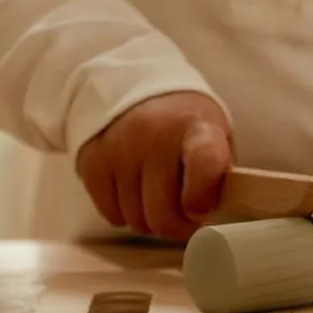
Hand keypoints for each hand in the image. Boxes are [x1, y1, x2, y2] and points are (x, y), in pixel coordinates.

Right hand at [76, 91, 232, 240]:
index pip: (204, 164)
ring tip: (160, 198)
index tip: (201, 208)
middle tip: (184, 216)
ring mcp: (119, 150)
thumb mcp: (215, 134)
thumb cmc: (186, 123)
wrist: (136, 86)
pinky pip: (113, 217)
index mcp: (196, 128)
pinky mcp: (92, 162)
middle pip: (164, 215)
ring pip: (137, 222)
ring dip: (151, 221)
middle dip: (178, 226)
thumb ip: (219, 174)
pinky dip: (126, 214)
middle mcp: (154, 136)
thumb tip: (208, 215)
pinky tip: (136, 192)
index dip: (203, 198)